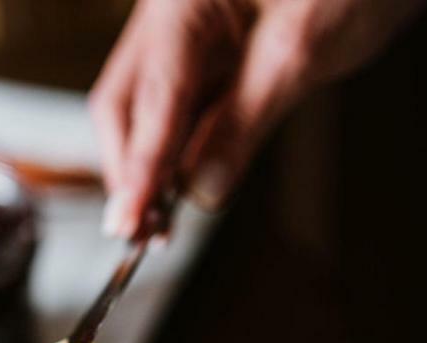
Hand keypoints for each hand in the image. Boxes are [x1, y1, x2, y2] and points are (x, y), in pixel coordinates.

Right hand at [91, 0, 426, 234]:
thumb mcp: (301, 50)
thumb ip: (244, 122)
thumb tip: (201, 190)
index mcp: (182, 3)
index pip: (151, 102)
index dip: (139, 171)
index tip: (125, 225)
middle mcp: (169, 15)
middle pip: (125, 108)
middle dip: (130, 173)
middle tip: (138, 236)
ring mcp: (183, 33)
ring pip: (144, 114)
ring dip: (149, 171)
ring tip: (158, 228)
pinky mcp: (206, 51)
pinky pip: (176, 111)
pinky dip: (176, 153)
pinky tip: (180, 189)